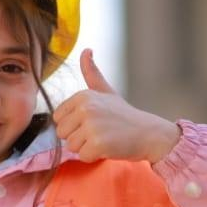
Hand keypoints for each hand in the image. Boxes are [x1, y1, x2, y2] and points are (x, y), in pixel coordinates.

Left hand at [51, 50, 179, 164]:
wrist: (148, 133)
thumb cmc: (124, 115)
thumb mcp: (106, 91)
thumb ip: (91, 73)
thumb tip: (85, 50)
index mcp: (83, 95)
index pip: (58, 118)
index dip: (73, 124)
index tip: (92, 121)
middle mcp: (85, 108)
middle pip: (62, 133)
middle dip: (78, 137)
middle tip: (99, 131)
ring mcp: (91, 125)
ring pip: (71, 146)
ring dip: (86, 147)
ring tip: (105, 138)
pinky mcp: (98, 143)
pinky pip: (82, 156)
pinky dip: (94, 156)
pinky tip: (109, 147)